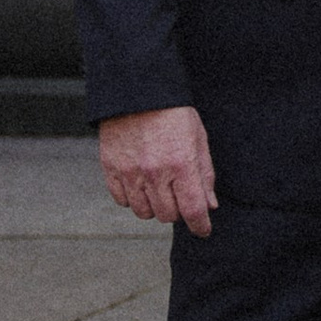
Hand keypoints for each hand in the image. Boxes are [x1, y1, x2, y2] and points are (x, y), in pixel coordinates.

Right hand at [99, 104, 217, 236]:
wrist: (136, 91)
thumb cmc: (172, 112)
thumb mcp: (198, 138)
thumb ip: (204, 174)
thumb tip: (210, 205)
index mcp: (182, 163)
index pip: (193, 209)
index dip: (200, 225)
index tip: (203, 230)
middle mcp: (155, 172)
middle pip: (168, 215)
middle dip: (178, 211)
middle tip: (179, 196)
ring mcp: (131, 172)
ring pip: (144, 213)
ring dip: (154, 206)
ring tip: (158, 189)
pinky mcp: (111, 169)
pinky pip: (122, 201)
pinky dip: (132, 198)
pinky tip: (140, 184)